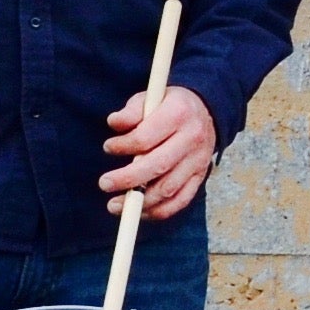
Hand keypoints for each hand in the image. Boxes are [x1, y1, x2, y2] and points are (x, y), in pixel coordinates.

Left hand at [102, 83, 220, 222]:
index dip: (123, 146)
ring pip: (168, 188)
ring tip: (114, 205)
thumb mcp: (150, 98)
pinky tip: (139, 211)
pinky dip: (158, 211)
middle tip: (105, 184)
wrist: (205, 111)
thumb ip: (131, 111)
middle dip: (128, 179)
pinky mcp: (200, 177)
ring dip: (140, 201)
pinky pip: (180, 201)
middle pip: (158, 166)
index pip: (146, 137)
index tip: (108, 147)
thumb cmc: (168, 106)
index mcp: (178, 114)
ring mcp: (199, 160)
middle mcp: (192, 138)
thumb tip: (114, 123)